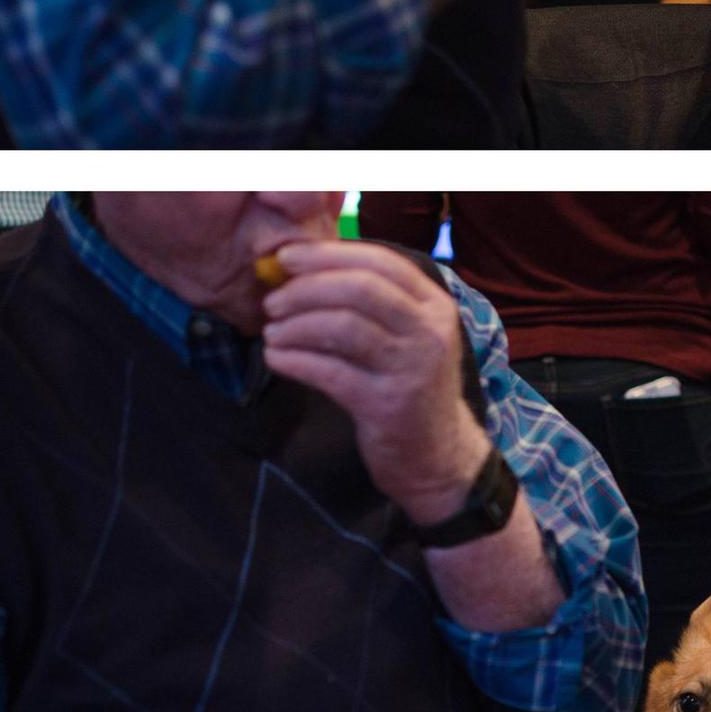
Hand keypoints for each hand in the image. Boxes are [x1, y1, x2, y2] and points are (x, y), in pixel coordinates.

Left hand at [262, 239, 484, 526]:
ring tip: (272, 332)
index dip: (329, 255)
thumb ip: (373, 302)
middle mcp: (430, 332)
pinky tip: (277, 359)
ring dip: (297, 326)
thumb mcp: (407, 337)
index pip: (381, 262)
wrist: (438, 456)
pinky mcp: (389, 406)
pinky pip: (332, 373)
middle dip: (307, 288)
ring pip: (344, 328)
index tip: (286, 257)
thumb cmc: (410, 387)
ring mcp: (412, 369)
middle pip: (361, 289)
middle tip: (272, 301)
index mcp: (434, 306)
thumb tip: (306, 267)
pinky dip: (296, 361)